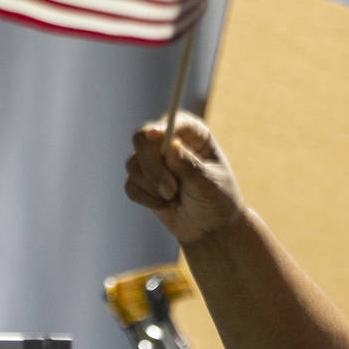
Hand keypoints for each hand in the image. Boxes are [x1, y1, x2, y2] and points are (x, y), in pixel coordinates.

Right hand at [124, 112, 243, 243]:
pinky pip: (131, 186)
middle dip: (152, 167)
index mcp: (193, 133)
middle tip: (170, 190)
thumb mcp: (208, 184)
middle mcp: (169, 141)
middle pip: (142, 139)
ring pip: (133, 164)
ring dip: (153, 187)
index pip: (172, 121)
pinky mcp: (142, 180)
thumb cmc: (217, 200)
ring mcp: (153, 160)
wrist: (210, 227)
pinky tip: (164, 204)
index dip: (161, 127)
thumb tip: (170, 147)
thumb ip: (190, 166)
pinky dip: (147, 199)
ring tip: (174, 198)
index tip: (156, 136)